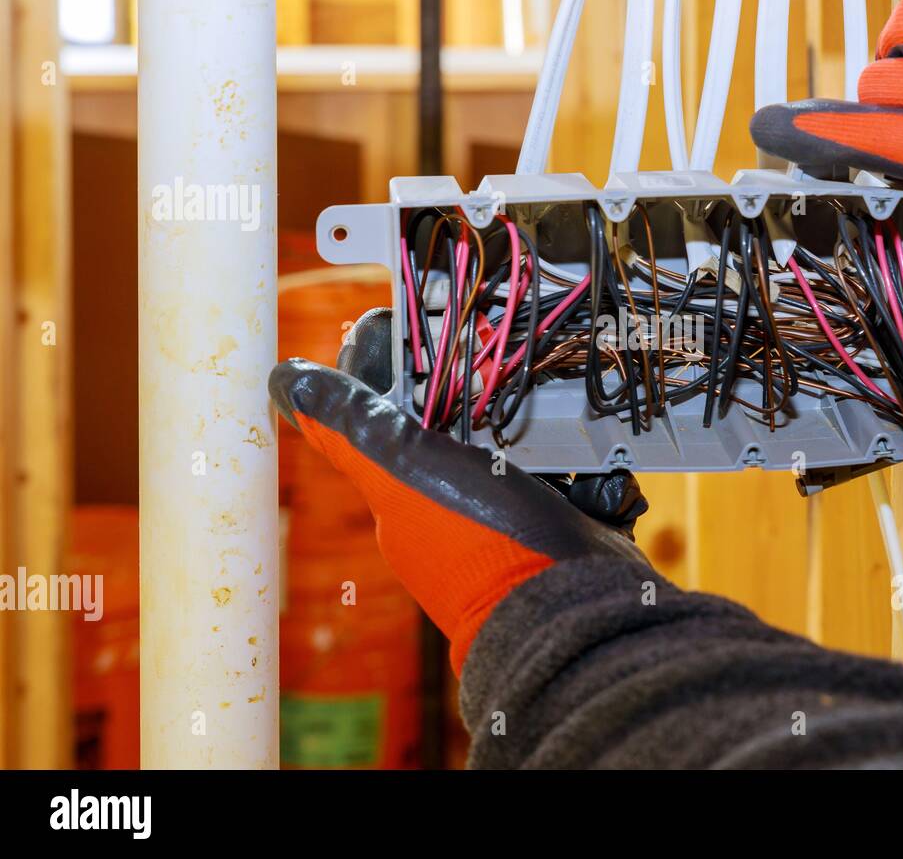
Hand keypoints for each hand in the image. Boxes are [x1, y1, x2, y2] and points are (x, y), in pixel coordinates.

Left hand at [270, 307, 649, 673]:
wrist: (572, 609)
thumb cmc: (479, 537)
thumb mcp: (406, 467)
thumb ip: (350, 424)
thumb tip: (283, 378)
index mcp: (406, 485)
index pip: (387, 403)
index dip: (398, 354)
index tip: (423, 310)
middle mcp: (452, 498)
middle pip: (464, 417)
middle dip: (490, 382)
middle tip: (512, 344)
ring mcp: (511, 514)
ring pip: (530, 443)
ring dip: (552, 424)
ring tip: (569, 407)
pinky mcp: (567, 525)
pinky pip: (578, 477)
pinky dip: (593, 468)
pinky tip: (601, 466)